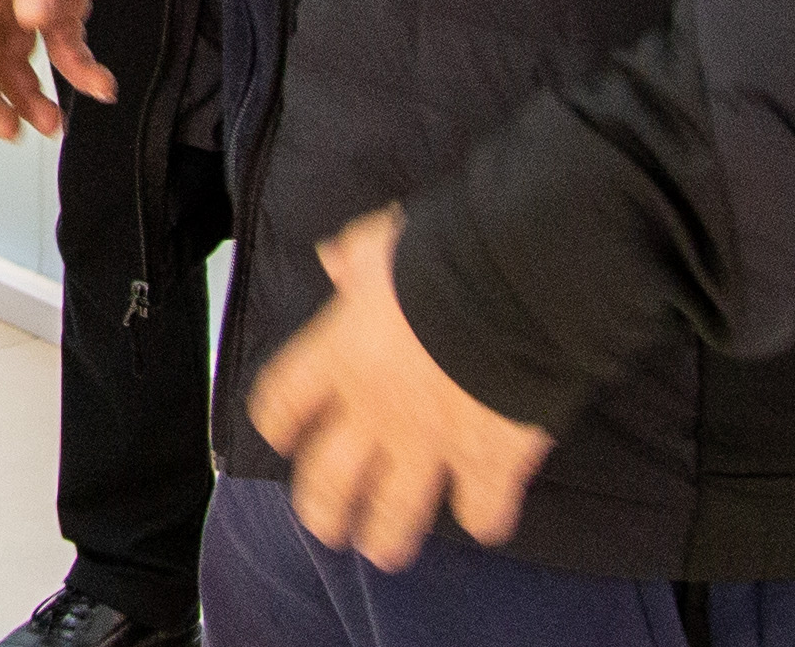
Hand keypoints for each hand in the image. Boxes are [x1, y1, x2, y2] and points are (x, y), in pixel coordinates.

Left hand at [248, 206, 551, 568]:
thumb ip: (355, 256)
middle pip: (328, 477)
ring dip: (386, 536)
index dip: (280, 422)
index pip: (284, 400)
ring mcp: (428, 445)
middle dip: (322, 509)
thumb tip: (333, 257)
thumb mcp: (383, 241)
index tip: (282, 438)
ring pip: (393, 512)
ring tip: (383, 551)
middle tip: (326, 526)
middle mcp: (372, 411)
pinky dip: (485, 518)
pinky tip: (485, 521)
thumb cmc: (443, 254)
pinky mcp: (486, 464)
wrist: (514, 287)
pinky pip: (481, 511)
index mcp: (338, 355)